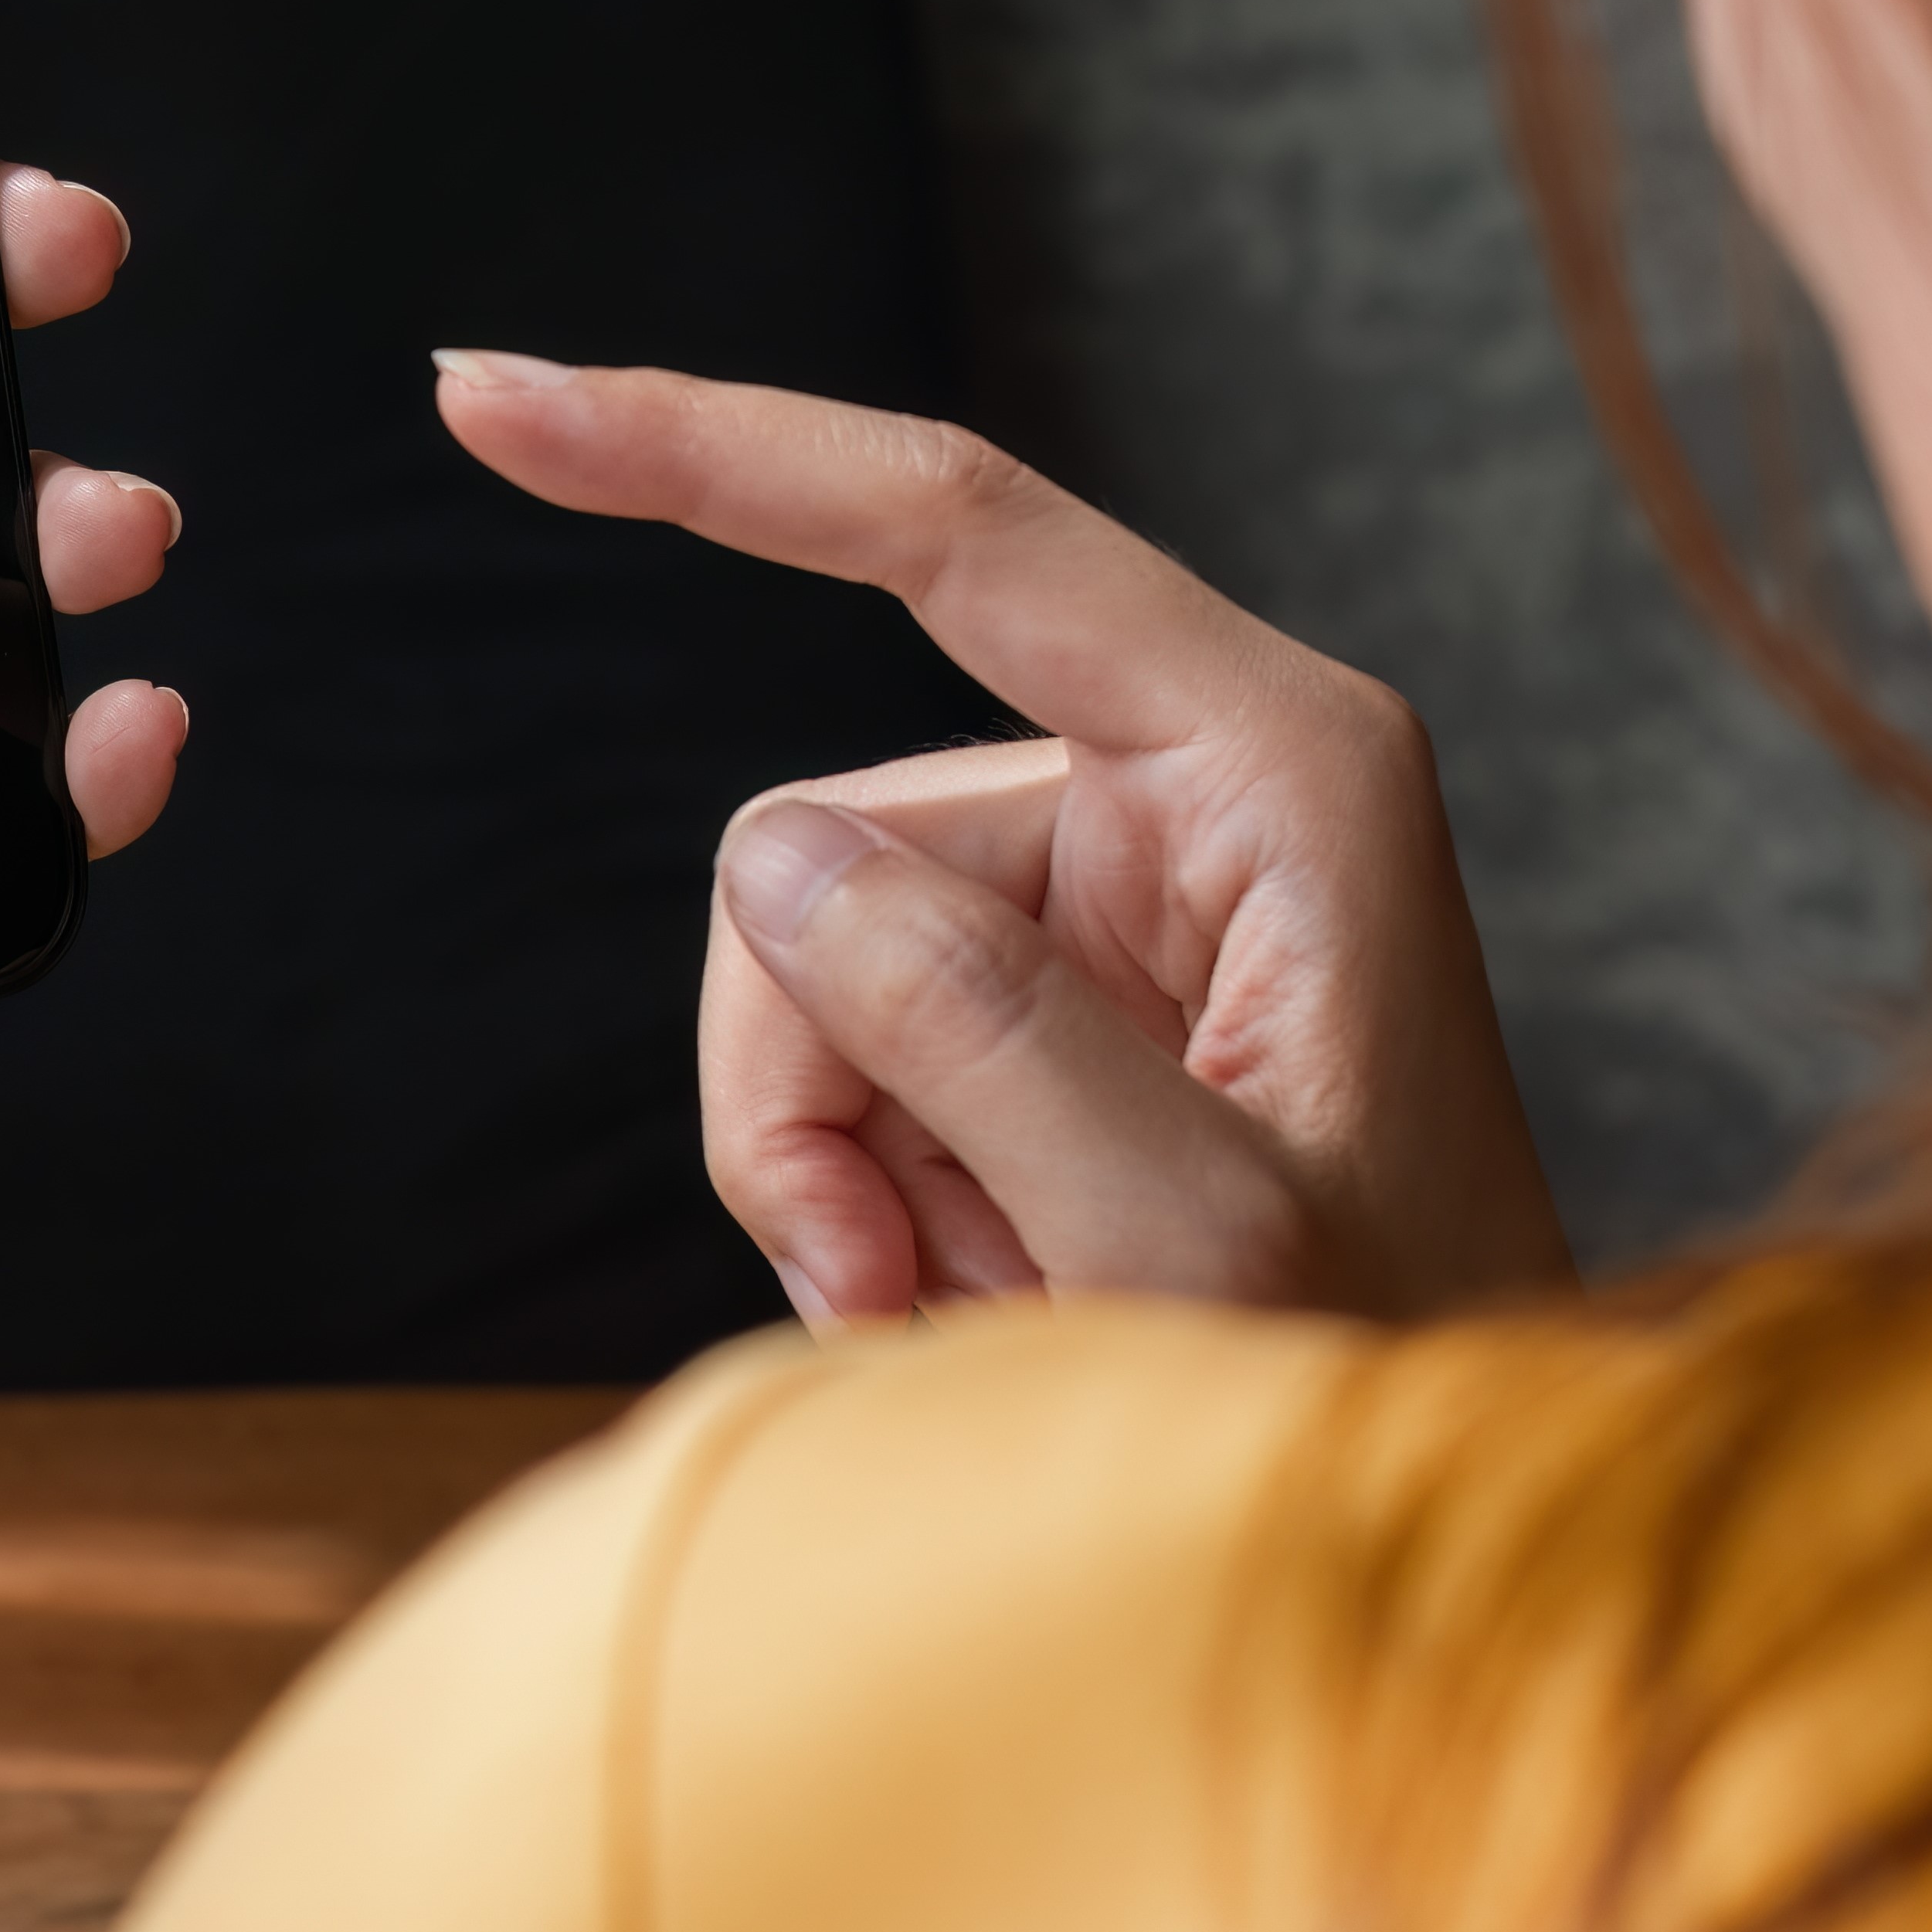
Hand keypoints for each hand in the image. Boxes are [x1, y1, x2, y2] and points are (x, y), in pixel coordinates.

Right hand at [435, 355, 1565, 1329]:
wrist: (1451, 1533)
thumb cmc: (1393, 1376)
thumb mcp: (1197, 1235)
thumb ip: (980, 1031)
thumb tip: (776, 862)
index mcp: (1274, 762)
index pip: (947, 523)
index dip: (706, 449)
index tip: (481, 397)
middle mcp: (1193, 789)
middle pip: (830, 845)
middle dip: (819, 1084)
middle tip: (907, 1290)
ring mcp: (1121, 898)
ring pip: (813, 966)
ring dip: (849, 1170)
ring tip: (967, 1311)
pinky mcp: (1066, 999)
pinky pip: (855, 1052)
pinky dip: (875, 1197)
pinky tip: (977, 1295)